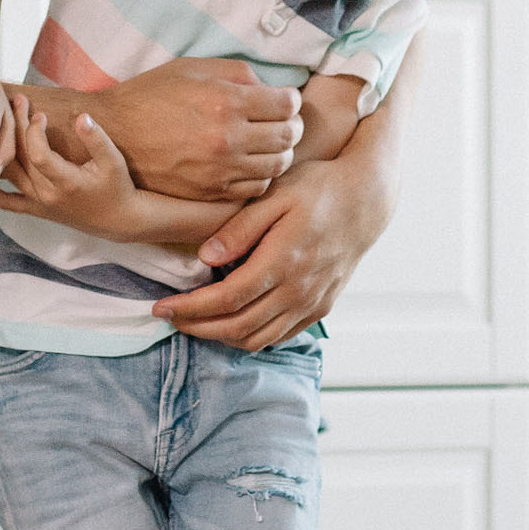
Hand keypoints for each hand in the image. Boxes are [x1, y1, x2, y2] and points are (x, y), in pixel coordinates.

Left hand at [0, 98, 140, 234]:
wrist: (116, 220)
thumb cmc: (117, 187)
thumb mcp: (114, 161)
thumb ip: (97, 139)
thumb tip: (81, 116)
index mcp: (67, 182)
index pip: (38, 155)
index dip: (34, 131)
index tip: (39, 111)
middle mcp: (47, 195)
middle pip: (20, 158)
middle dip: (17, 126)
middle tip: (17, 101)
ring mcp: (38, 204)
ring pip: (9, 174)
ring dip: (0, 147)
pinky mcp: (34, 210)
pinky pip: (5, 202)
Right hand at [84, 58, 302, 201]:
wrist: (112, 134)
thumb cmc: (151, 95)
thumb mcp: (192, 67)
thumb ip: (237, 73)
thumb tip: (269, 88)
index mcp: (226, 101)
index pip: (287, 104)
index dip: (289, 100)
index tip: (282, 100)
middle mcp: (227, 138)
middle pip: (287, 137)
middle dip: (291, 127)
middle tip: (283, 123)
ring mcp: (219, 170)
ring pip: (276, 166)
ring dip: (280, 153)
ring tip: (269, 145)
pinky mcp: (209, 192)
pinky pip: (254, 189)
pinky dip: (260, 177)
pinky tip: (250, 165)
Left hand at [155, 155, 394, 349]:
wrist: (366, 201)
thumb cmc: (318, 190)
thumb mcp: (276, 196)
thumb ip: (239, 229)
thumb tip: (204, 258)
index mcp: (283, 262)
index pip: (227, 299)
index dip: (190, 309)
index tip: (161, 307)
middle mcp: (299, 290)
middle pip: (238, 327)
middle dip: (197, 327)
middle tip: (169, 318)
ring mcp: (311, 303)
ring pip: (258, 339)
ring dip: (221, 337)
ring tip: (195, 322)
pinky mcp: (319, 308)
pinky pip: (279, 337)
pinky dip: (249, 337)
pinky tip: (230, 323)